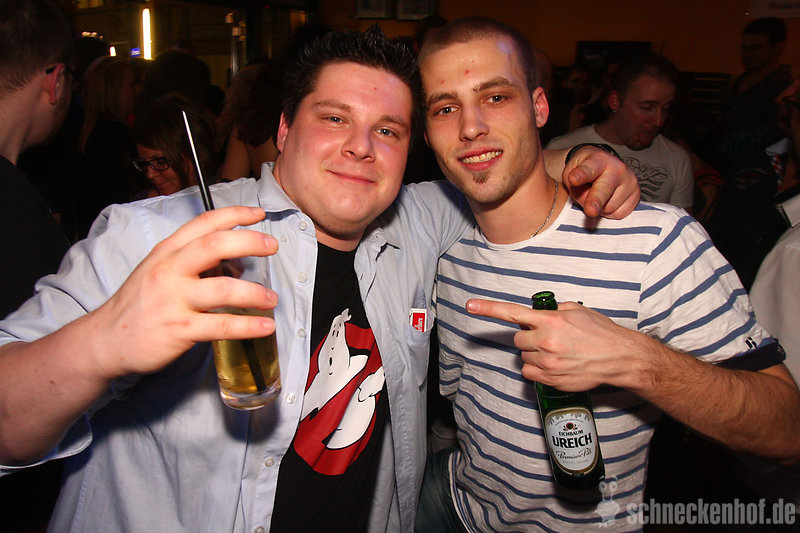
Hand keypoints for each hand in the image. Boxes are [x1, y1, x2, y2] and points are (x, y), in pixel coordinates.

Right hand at [90, 206, 278, 378]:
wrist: (106, 340)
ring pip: (224, 289)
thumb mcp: (156, 269)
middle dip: (249, 242)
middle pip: (215, 245)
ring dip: (255, 293)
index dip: (234, 214)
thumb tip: (230, 257)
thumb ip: (188, 259)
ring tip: (271, 298)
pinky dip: (248, 326)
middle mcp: (170, 270)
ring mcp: (174, 299)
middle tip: (272, 246)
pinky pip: (221, 326)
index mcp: (167, 252)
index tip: (258, 214)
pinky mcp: (179, 329)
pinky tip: (264, 326)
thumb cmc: (137, 304)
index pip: (204, 223)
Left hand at [465, 298, 649, 390]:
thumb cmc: (601, 333)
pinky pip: (529, 373)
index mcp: (550, 321)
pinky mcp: (551, 379)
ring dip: (534, 354)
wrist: (620, 358)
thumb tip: (541, 314)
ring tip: (557, 352)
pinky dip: (537, 370)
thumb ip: (554, 311)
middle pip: (518, 339)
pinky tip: (554, 365)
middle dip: (528, 337)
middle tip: (547, 338)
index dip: (488, 309)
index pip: (512, 313)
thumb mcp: (577, 311)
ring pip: (524, 357)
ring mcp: (548, 362)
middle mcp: (545, 341)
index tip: (470, 306)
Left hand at [562, 145, 639, 218]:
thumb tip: (590, 208)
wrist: (603, 165)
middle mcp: (617, 169)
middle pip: (605, 189)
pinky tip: (607, 201)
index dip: (581, 175)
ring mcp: (630, 182)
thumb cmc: (584, 171)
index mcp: (598, 160)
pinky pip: (618, 214)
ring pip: (608, 207)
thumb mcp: (571, 174)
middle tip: (590, 211)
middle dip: (596, 200)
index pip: (588, 169)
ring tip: (597, 196)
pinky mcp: (636, 195)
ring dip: (598, 208)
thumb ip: (575, 189)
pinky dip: (609, 213)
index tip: (573, 179)